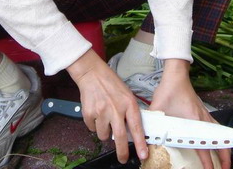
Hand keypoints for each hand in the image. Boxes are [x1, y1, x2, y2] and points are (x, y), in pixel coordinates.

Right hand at [66, 49, 147, 163]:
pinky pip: (92, 129)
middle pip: (120, 137)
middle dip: (122, 152)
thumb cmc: (111, 84)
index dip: (140, 143)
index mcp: (128, 103)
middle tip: (123, 158)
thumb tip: (131, 131)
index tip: (143, 154)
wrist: (92, 74)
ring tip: (105, 119)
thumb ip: (129, 112)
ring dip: (105, 132)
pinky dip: (94, 125)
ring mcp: (101, 112)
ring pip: (104, 135)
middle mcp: (116, 109)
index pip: (136, 127)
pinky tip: (96, 113)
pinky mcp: (89, 114)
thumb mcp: (127, 95)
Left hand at [149, 59, 230, 168]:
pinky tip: (219, 142)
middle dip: (224, 159)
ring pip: (221, 136)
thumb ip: (152, 127)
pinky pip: (217, 128)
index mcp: (193, 122)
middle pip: (220, 143)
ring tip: (225, 161)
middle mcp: (203, 121)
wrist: (176, 76)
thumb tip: (145, 144)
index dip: (208, 162)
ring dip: (224, 148)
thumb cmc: (168, 91)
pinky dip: (221, 137)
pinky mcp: (205, 113)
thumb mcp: (157, 110)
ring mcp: (206, 116)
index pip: (204, 148)